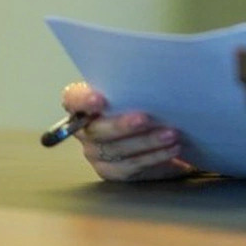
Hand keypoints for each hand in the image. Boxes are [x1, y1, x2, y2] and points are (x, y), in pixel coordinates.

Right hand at [61, 82, 194, 182]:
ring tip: (171, 134)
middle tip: (145, 118)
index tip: (100, 99)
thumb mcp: (135, 87)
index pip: (73, 99)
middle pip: (97, 131)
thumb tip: (157, 74)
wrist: (151, 127)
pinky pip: (131, 166)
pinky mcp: (112, 170)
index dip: (83, 100)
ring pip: (117, 150)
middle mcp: (85, 130)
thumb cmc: (140, 98)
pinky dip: (154, 157)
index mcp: (83, 104)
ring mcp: (97, 152)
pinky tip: (172, 149)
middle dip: (121, 125)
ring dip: (146, 142)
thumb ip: (135, 83)